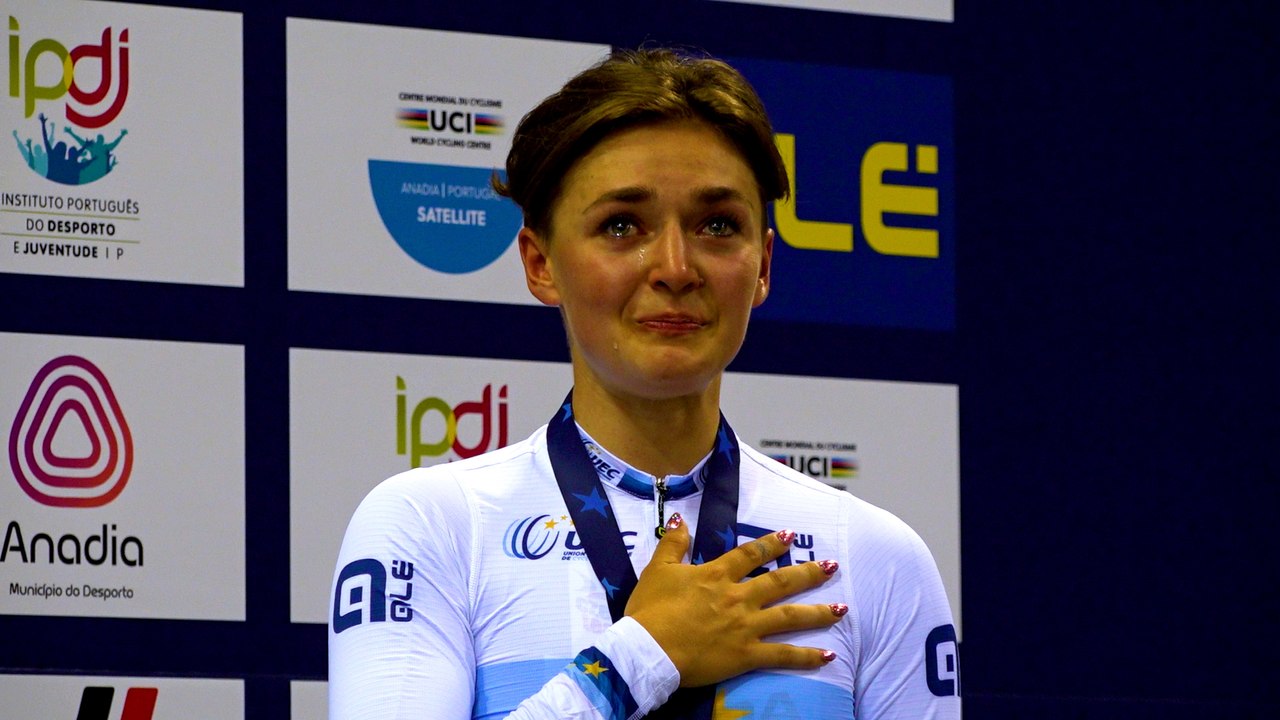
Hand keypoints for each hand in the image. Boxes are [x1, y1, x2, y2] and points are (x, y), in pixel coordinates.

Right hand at [624, 514, 843, 686]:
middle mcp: (737, 597)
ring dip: (818, 612)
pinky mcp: (746, 655)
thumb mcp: (657, 570)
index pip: (750, 554)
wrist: (647, 650)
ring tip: (842, 608)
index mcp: (716, 575)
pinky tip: (829, 656)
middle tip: (831, 566)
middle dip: (808, 573)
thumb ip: (673, 544)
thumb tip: (682, 519)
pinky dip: (807, 656)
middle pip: (780, 582)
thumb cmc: (649, 611)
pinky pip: (782, 656)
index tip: (789, 535)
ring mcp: (745, 626)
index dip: (771, 544)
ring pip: (789, 617)